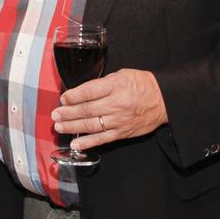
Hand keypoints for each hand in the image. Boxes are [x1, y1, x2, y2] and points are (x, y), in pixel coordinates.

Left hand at [51, 69, 167, 151]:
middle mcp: (116, 104)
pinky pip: (102, 139)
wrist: (164, 100)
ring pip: (91, 125)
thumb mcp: (122, 75)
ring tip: (59, 126)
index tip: (63, 98)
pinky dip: (88, 142)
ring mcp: (119, 120)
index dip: (73, 96)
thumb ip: (103, 83)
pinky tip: (75, 144)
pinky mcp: (122, 132)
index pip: (89, 91)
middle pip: (87, 109)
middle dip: (68, 112)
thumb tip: (82, 91)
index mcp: (116, 86)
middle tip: (55, 114)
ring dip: (73, 127)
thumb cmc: (142, 85)